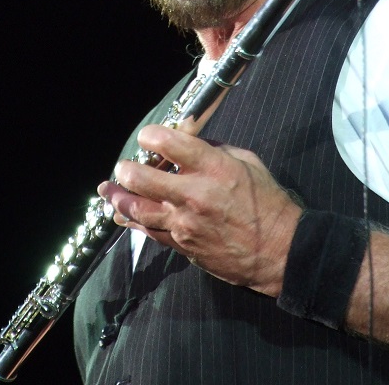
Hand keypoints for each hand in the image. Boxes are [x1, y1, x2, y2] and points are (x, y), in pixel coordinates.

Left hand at [98, 123, 302, 296]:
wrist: (281, 252)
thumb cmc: (269, 204)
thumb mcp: (248, 163)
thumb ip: (214, 149)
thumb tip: (188, 139)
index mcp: (214, 168)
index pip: (170, 143)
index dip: (151, 136)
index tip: (147, 137)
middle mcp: (194, 194)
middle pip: (142, 178)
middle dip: (127, 169)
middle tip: (124, 166)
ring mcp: (185, 223)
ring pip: (138, 209)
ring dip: (119, 197)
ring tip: (108, 189)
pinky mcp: (182, 245)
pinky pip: (149, 232)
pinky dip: (132, 221)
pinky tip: (121, 213)